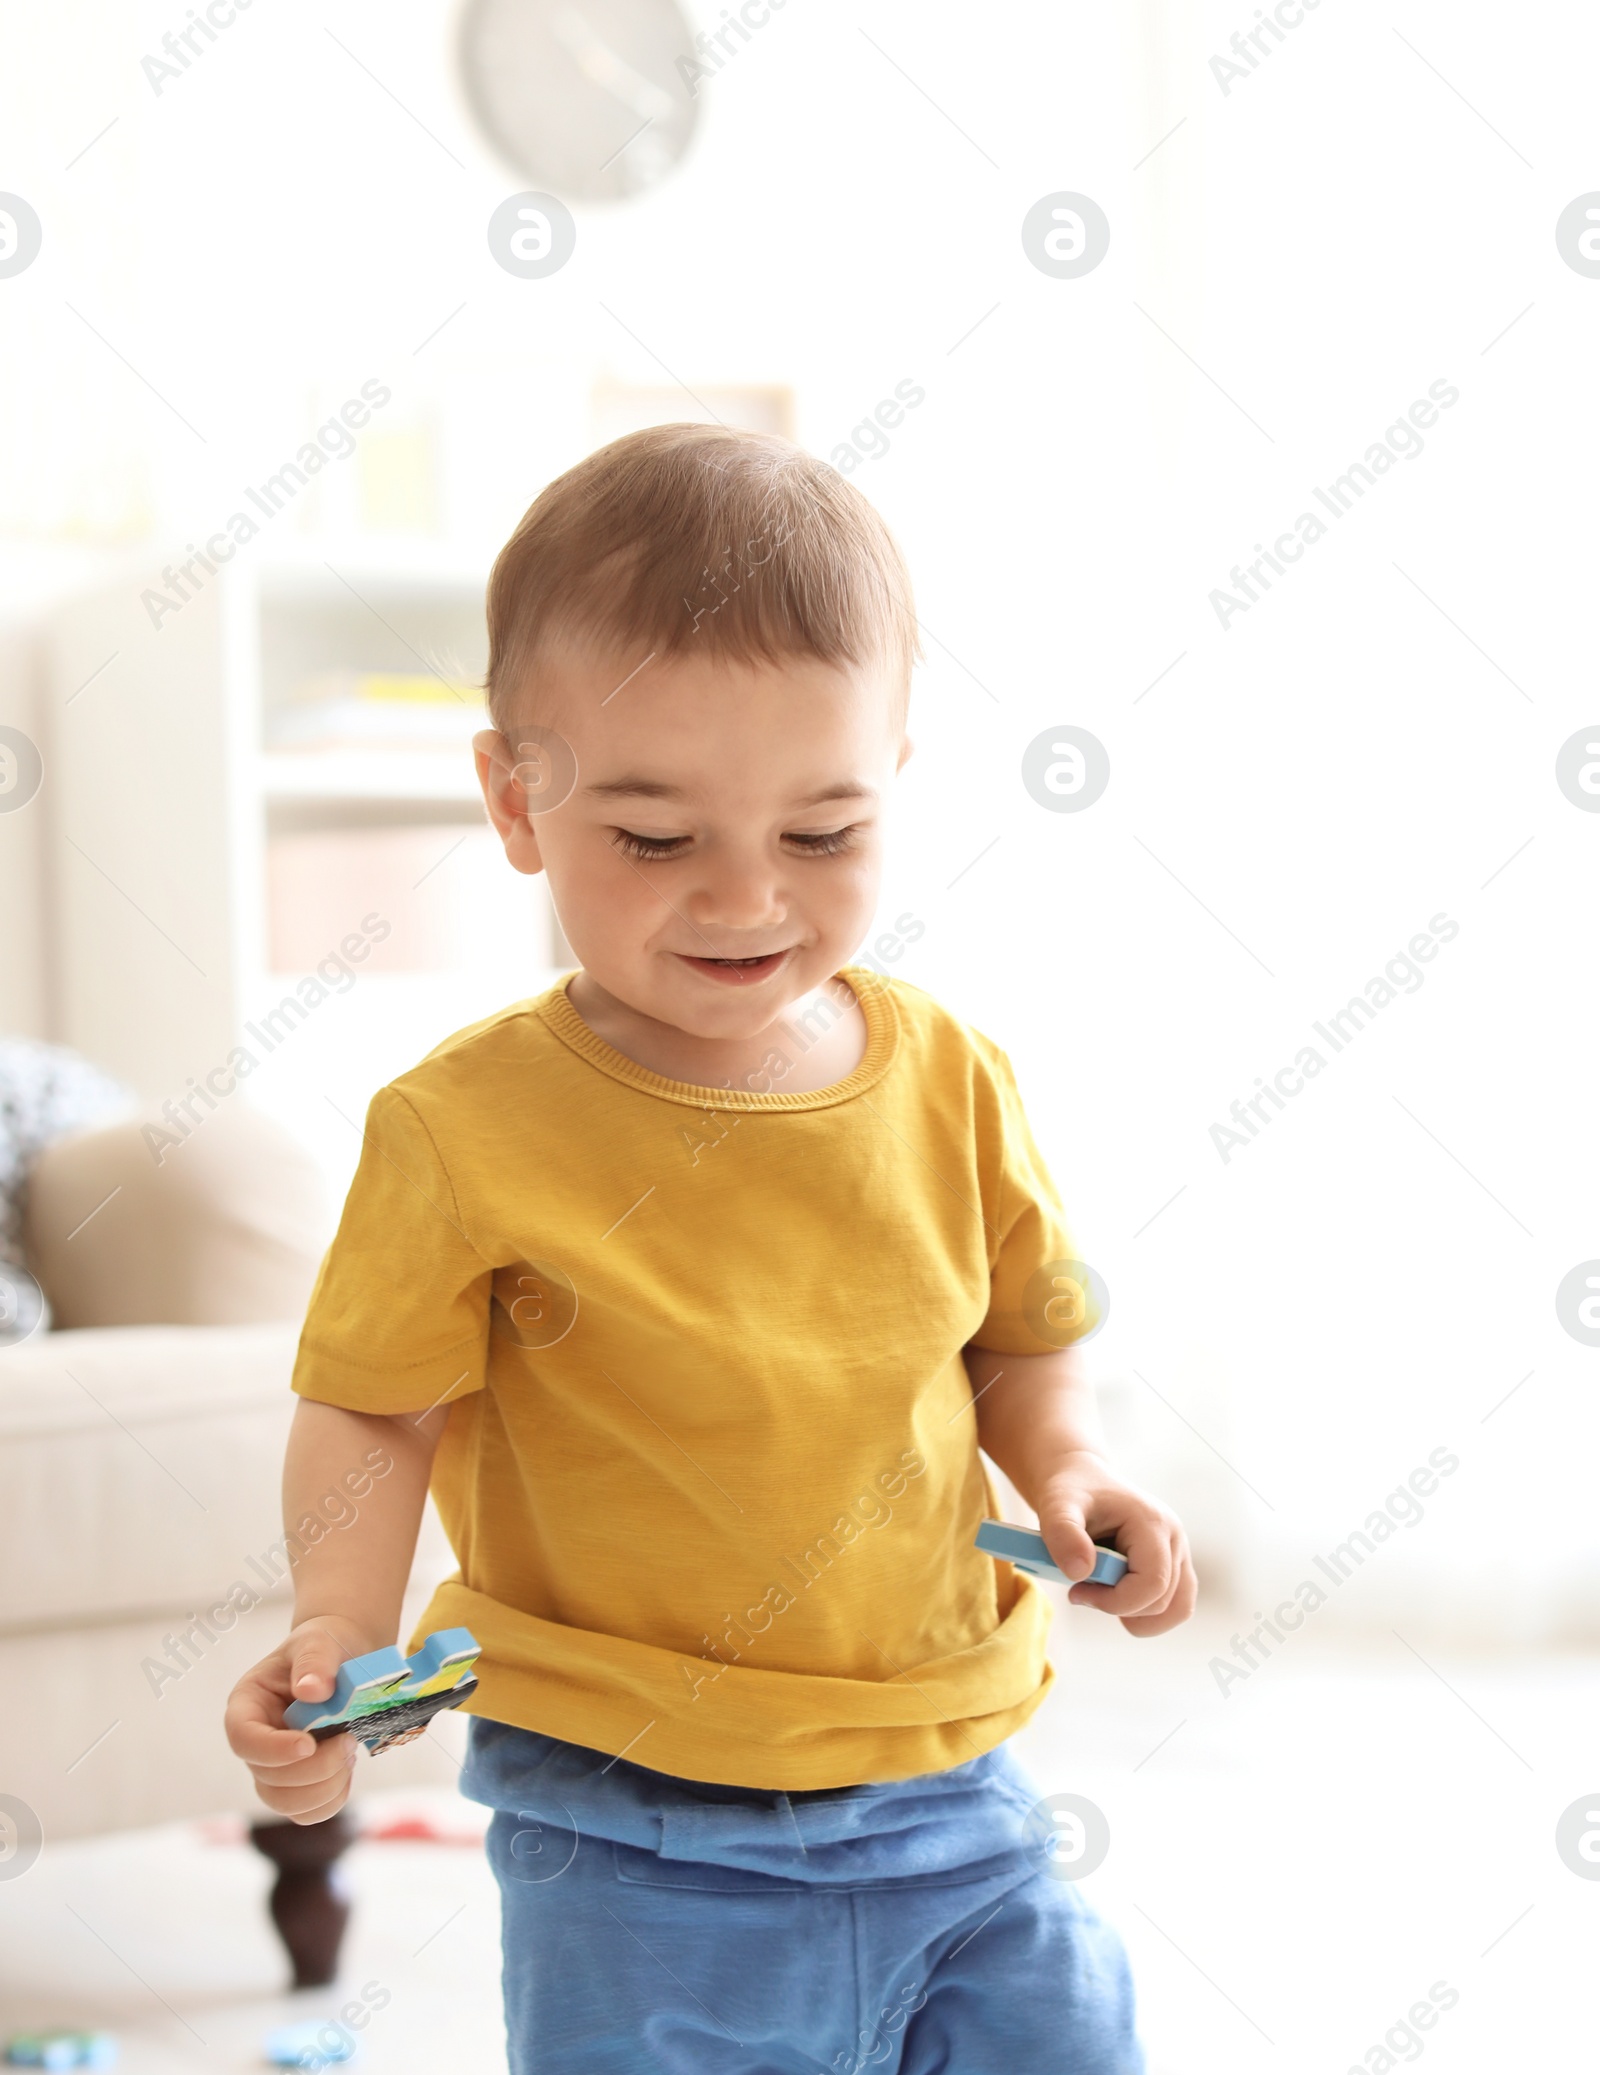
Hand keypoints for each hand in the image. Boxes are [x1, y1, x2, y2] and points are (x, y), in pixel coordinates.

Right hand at [223, 1614, 376, 1823]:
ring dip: (325, 1786)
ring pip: (286, 1803)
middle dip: (314, 1767)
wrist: (344, 1661)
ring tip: (348, 1750)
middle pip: (267, 1779)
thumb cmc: (325, 1648)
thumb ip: (314, 1661)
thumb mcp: (319, 1642)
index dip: (272, 1750)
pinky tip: (347, 1767)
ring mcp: (274, 1768)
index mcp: (247, 1706)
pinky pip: (309, 1812)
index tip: (308, 1743)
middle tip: (348, 1738)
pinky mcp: (298, 1785)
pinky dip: (333, 1798)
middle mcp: (255, 1742)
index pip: (243, 1739)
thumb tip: (311, 1691)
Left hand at [1036, 1453, 1196, 1636]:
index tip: (1076, 1590)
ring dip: (1135, 1614)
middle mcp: (1174, 1537)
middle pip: (1161, 1601)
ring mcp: (1178, 1552)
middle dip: (1117, 1605)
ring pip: (1175, 1609)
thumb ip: (1063, 1533)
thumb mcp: (1056, 1505)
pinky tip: (1115, 1597)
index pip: (1152, 1583)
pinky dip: (1145, 1614)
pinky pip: (1175, 1606)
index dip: (1116, 1601)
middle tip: (1081, 1587)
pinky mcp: (1174, 1565)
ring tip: (1102, 1594)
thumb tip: (1080, 1572)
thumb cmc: (1071, 1491)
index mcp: (1153, 1522)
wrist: (1081, 1479)